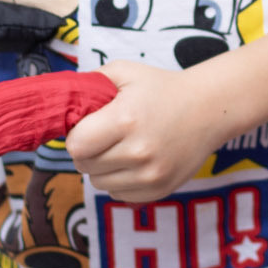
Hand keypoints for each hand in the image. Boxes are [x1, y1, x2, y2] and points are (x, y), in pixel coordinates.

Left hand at [66, 60, 229, 202]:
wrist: (208, 109)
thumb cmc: (161, 88)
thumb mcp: (124, 72)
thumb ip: (88, 84)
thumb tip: (58, 102)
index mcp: (125, 120)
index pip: (76, 145)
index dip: (76, 136)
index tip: (88, 127)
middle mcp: (138, 152)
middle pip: (85, 166)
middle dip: (88, 151)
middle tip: (104, 136)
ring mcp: (151, 175)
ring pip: (99, 183)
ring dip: (102, 168)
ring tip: (121, 148)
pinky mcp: (159, 190)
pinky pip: (118, 195)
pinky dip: (119, 181)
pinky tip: (133, 162)